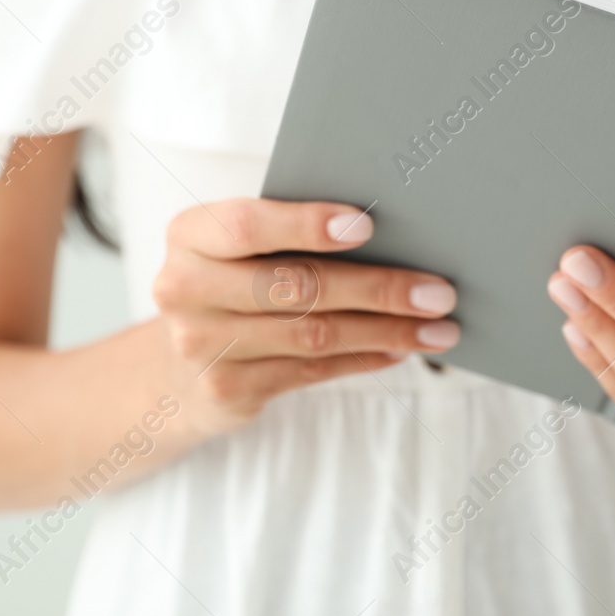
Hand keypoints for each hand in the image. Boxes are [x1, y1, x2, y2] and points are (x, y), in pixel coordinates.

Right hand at [153, 198, 459, 435]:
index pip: (246, 226)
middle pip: (296, 285)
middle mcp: (185, 289)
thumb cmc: (232, 283)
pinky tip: (400, 348)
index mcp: (189, 235)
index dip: (306, 225)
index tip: (367, 225)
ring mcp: (202, 345)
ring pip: (312, 334)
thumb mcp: (240, 249)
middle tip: (438, 291)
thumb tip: (394, 235)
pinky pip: (311, 370)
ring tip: (438, 328)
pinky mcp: (227, 390)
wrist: (175, 366)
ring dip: (386, 330)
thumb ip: (291, 235)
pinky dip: (364, 358)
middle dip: (377, 288)